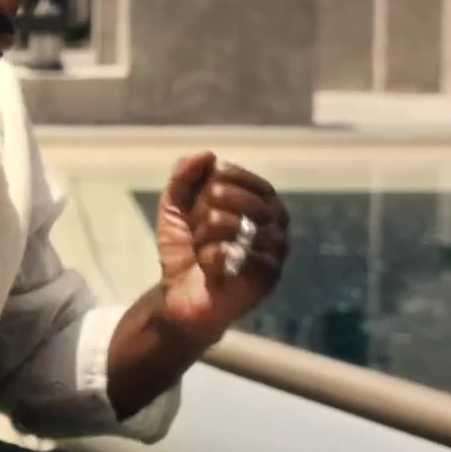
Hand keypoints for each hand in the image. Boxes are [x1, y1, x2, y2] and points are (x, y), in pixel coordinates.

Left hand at [153, 152, 288, 343]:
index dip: (217, 184)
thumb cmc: (184, 250)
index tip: (200, 198)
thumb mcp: (174, 206)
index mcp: (262, 203)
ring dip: (203, 237)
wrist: (178, 296)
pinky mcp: (266, 277)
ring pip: (229, 223)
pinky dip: (208, 258)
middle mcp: (276, 224)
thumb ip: (184, 176)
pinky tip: (208, 268)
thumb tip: (209, 155)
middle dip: (203, 212)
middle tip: (197, 230)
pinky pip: (228, 253)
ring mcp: (274, 252)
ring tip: (202, 251)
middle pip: (236, 197)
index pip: (243, 178)